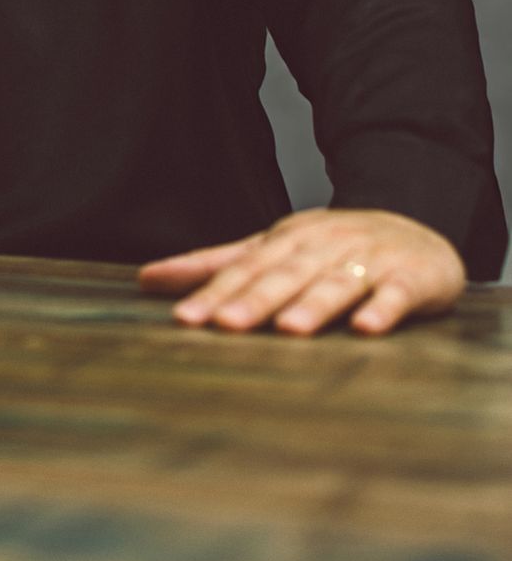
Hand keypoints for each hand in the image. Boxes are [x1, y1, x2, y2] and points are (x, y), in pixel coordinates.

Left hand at [136, 208, 465, 335]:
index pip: (244, 270)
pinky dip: (382, 310)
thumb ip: (212, 266)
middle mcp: (322, 248)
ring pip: (336, 284)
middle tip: (226, 325)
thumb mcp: (270, 250)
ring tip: (290, 329)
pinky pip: (396, 295)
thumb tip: (146, 278)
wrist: (414, 231)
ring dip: (312, 306)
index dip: (215, 294)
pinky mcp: (410, 278)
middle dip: (255, 301)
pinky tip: (367, 328)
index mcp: (285, 243)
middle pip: (285, 277)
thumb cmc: (330, 248)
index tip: (185, 319)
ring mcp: (367, 261)